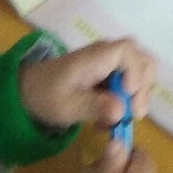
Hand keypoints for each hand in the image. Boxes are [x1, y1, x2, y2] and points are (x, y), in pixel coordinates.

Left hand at [18, 38, 158, 130]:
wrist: (29, 92)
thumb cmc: (46, 95)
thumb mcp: (66, 106)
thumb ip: (94, 107)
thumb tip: (121, 111)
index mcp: (98, 55)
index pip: (129, 53)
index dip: (136, 73)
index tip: (129, 97)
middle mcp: (110, 54)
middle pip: (143, 61)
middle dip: (143, 88)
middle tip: (133, 115)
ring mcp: (113, 64)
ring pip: (141, 73)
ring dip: (136, 98)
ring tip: (118, 120)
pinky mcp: (112, 75)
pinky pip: (132, 84)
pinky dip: (127, 102)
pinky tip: (110, 118)